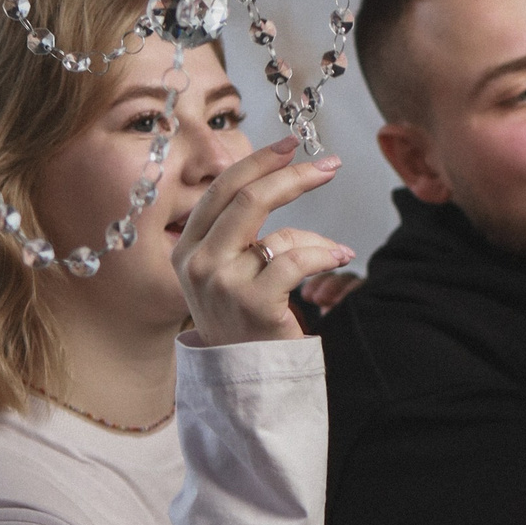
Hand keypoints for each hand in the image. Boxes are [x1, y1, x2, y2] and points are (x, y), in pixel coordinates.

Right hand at [171, 137, 354, 345]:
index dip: (257, 162)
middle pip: (247, 199)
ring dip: (316, 236)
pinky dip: (324, 254)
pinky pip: (295, 260)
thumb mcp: (231, 270)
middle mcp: (196, 263)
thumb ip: (244, 231)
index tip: (290, 145)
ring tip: (336, 250)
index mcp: (186, 248)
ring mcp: (222, 284)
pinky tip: (339, 258)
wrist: (245, 379)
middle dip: (292, 176)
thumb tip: (286, 182)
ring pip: (275, 231)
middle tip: (329, 165)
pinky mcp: (253, 304)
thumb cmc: (244, 320)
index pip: (221, 190)